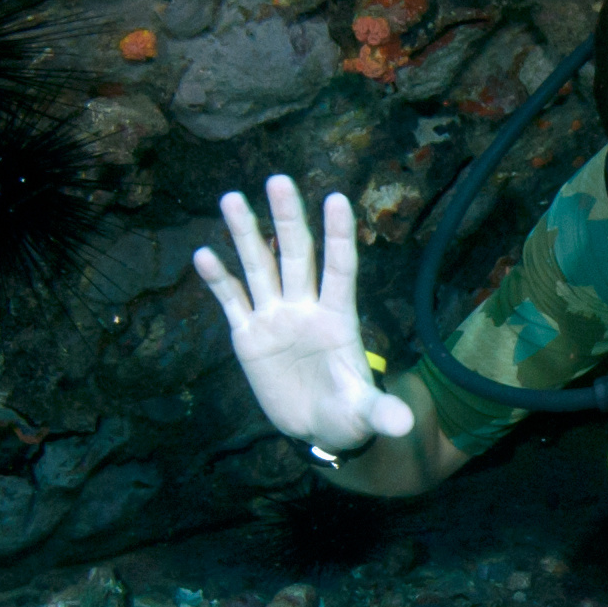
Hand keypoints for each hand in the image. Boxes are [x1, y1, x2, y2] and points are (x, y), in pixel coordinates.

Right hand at [193, 175, 416, 452]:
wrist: (316, 426)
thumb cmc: (347, 413)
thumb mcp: (364, 414)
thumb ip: (380, 412)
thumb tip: (403, 425)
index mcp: (338, 317)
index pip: (340, 269)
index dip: (339, 236)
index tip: (337, 199)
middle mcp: (305, 307)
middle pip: (296, 255)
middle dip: (288, 219)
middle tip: (279, 180)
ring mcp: (275, 317)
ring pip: (259, 267)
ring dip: (246, 234)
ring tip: (231, 198)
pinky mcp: (249, 335)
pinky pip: (233, 300)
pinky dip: (219, 279)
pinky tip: (204, 255)